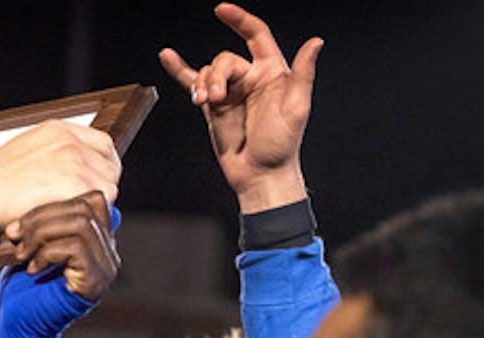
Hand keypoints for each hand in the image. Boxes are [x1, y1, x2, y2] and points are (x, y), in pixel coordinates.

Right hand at [0, 118, 120, 231]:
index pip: (103, 144)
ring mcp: (74, 160)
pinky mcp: (75, 183)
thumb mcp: (20, 157)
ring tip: (69, 216)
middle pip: (110, 166)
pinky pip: (99, 204)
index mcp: (56, 130)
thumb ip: (49, 158)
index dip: (102, 167)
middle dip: (101, 187)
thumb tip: (66, 173)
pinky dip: (87, 216)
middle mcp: (68, 140)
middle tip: (81, 206)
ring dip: (94, 205)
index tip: (96, 182)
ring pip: (107, 188)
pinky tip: (68, 222)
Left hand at [5, 193, 120, 300]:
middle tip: (14, 234)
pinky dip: (47, 253)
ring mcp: (106, 268)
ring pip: (80, 225)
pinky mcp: (95, 282)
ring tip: (22, 253)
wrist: (21, 330)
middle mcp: (108, 253)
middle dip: (41, 217)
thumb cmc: (23, 290)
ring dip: (42, 234)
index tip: (17, 224)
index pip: (91, 200)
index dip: (52, 204)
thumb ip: (48, 222)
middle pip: (84, 208)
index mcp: (97, 241)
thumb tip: (40, 187)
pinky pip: (75, 248)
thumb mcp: (34, 246)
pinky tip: (31, 269)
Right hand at [157, 5, 321, 213]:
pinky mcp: (213, 107)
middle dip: (216, 75)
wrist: (260, 175)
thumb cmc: (282, 146)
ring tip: (204, 103)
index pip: (256, 35)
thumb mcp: (297, 108)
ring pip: (208, 72)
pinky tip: (168, 56)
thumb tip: (316, 42)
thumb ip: (304, 73)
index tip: (222, 10)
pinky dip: (180, 70)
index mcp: (272, 72)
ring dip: (202, 84)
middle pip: (224, 59)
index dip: (240, 20)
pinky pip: (194, 83)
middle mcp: (250, 78)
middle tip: (215, 99)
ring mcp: (230, 92)